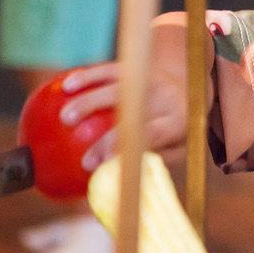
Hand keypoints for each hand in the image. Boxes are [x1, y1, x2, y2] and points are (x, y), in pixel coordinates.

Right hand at [61, 60, 189, 171]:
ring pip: (118, 84)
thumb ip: (145, 163)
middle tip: (81, 155)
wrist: (190, 89)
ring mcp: (151, 79)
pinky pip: (110, 70)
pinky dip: (88, 77)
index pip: (152, 134)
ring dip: (90, 98)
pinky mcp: (138, 68)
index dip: (128, 146)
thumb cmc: (174, 131)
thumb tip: (109, 184)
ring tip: (63, 116)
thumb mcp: (173, 150)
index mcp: (177, 121)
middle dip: (107, 133)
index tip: (101, 162)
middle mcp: (166, 98)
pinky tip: (65, 86)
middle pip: (132, 109)